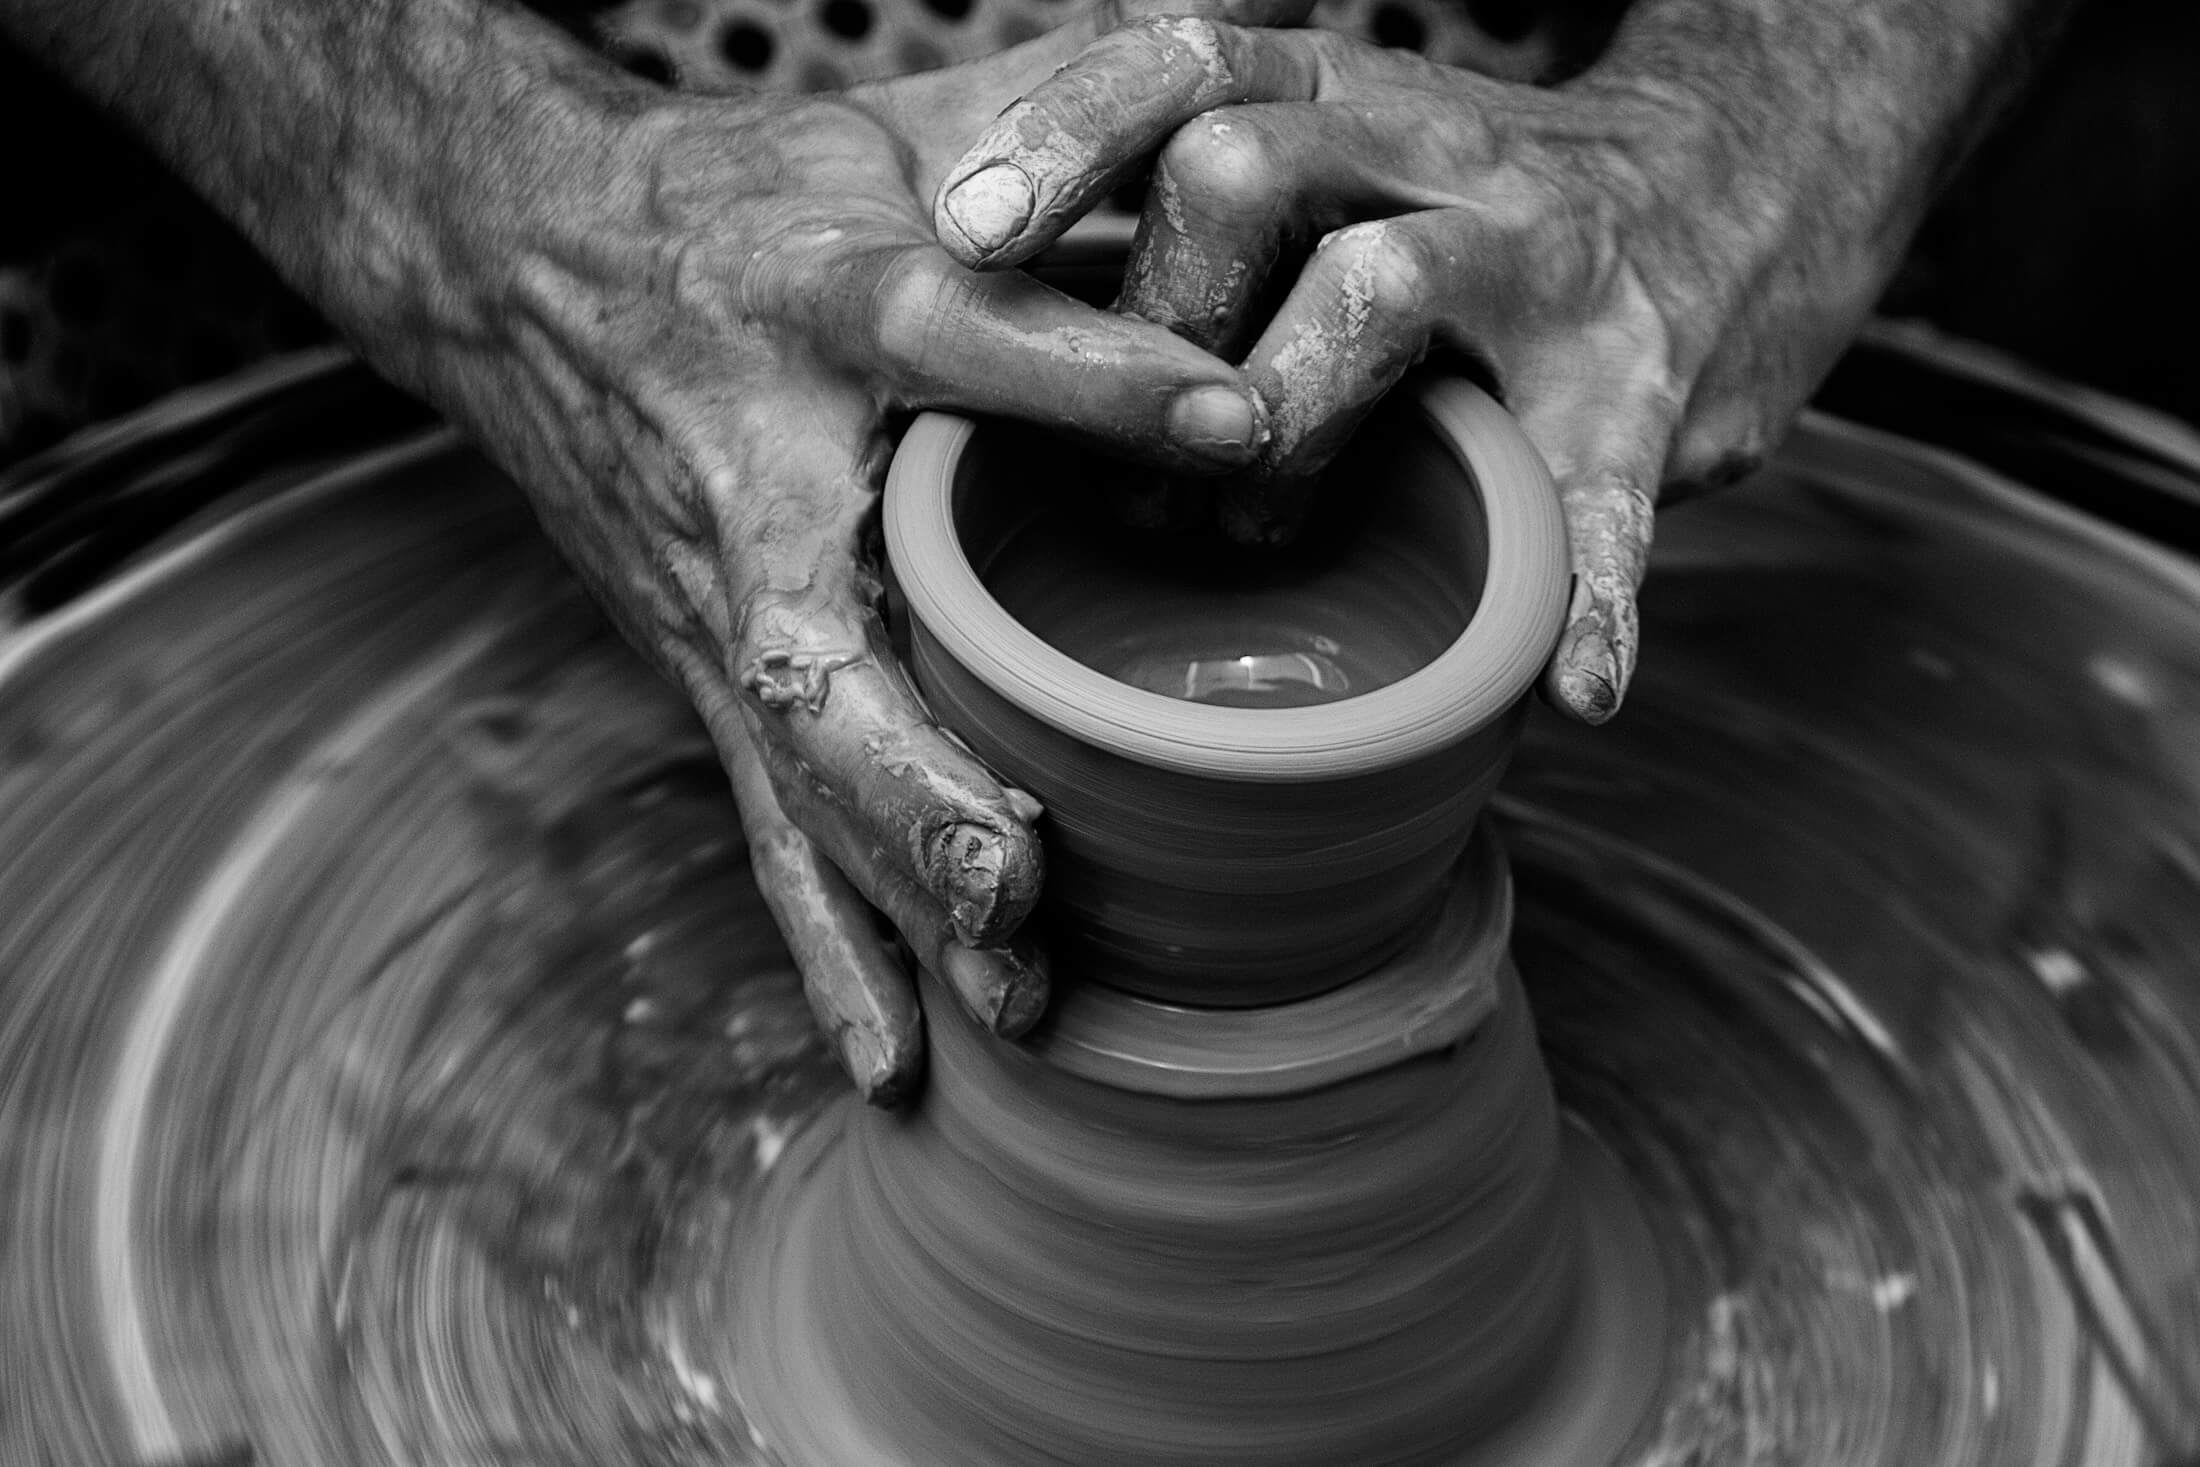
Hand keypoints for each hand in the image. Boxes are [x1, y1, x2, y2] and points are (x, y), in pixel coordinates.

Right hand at [302, 20, 1291, 1101]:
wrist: (525, 268)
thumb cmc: (734, 215)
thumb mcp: (878, 166)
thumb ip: (1036, 212)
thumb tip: (1230, 247)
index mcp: (809, 316)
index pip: (958, 340)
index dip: (1092, 375)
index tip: (1242, 413)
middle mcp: (754, 493)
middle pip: (827, 658)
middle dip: (922, 779)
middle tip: (1019, 883)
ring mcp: (722, 612)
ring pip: (800, 781)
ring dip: (894, 902)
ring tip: (1005, 1006)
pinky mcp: (718, 680)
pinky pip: (772, 827)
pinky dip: (833, 948)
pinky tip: (890, 1062)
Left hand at [928, 17, 1918, 721]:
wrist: (1757, 184)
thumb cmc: (1484, 216)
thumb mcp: (1354, 160)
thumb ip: (1215, 215)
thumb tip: (1007, 319)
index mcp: (1343, 100)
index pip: (1184, 65)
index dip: (1067, 137)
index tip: (967, 230)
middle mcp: (1434, 155)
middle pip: (1240, 168)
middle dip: (1148, 325)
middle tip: (1111, 470)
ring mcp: (1542, 267)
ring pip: (1376, 293)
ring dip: (1280, 430)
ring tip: (1242, 540)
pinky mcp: (1645, 393)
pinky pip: (1609, 502)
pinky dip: (1592, 600)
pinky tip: (1576, 689)